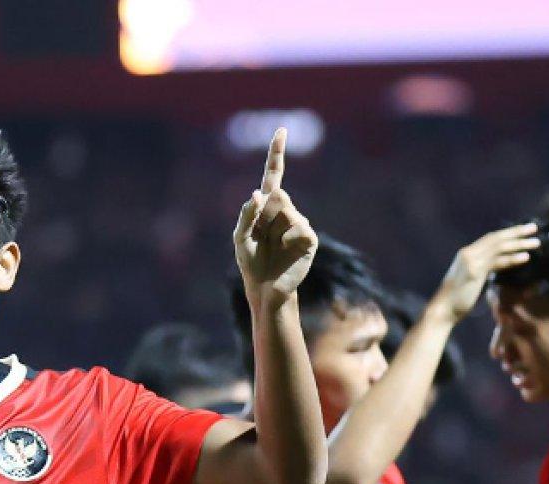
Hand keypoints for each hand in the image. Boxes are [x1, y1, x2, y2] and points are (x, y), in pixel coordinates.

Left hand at [234, 128, 318, 308]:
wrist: (265, 288)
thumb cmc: (251, 262)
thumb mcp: (240, 238)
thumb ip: (246, 215)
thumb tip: (259, 193)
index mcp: (267, 207)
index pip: (273, 175)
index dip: (276, 153)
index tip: (281, 130)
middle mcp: (285, 210)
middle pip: (276, 195)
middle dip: (264, 216)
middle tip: (262, 237)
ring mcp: (299, 222)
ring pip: (286, 210)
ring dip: (273, 230)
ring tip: (273, 247)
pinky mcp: (309, 237)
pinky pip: (297, 226)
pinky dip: (286, 239)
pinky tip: (285, 251)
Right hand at [429, 222, 540, 321]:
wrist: (442, 309)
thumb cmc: (457, 298)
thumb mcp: (471, 278)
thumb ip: (483, 269)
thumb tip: (498, 265)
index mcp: (466, 254)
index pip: (490, 239)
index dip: (507, 233)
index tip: (523, 230)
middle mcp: (468, 253)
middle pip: (495, 238)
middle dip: (516, 232)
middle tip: (533, 227)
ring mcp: (470, 261)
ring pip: (498, 247)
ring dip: (519, 244)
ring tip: (536, 242)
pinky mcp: (475, 271)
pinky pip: (497, 262)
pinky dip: (512, 258)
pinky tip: (525, 257)